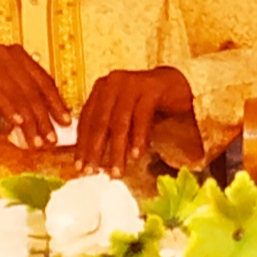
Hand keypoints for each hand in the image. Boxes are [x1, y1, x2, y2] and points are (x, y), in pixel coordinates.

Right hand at [0, 44, 70, 149]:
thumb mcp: (9, 95)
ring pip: (18, 95)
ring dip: (29, 122)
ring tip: (36, 141)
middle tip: (50, 140)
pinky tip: (17, 124)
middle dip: (44, 118)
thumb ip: (29, 102)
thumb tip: (54, 122)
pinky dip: (10, 111)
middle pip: (32, 90)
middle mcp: (5, 54)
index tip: (66, 122)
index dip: (56, 103)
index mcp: (18, 56)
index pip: (43, 81)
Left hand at [71, 66, 192, 177]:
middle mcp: (112, 83)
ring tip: (116, 172)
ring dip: (117, 150)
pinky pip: (141, 118)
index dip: (82, 144)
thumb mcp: (123, 114)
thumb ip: (108, 128)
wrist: (176, 84)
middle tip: (91, 172)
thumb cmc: (146, 104)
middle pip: (100, 122)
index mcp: (101, 89)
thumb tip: (92, 158)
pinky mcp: (150, 89)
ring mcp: (131, 84)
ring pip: (119, 123)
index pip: (87, 120)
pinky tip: (136, 155)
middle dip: (94, 150)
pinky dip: (138, 138)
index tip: (79, 167)